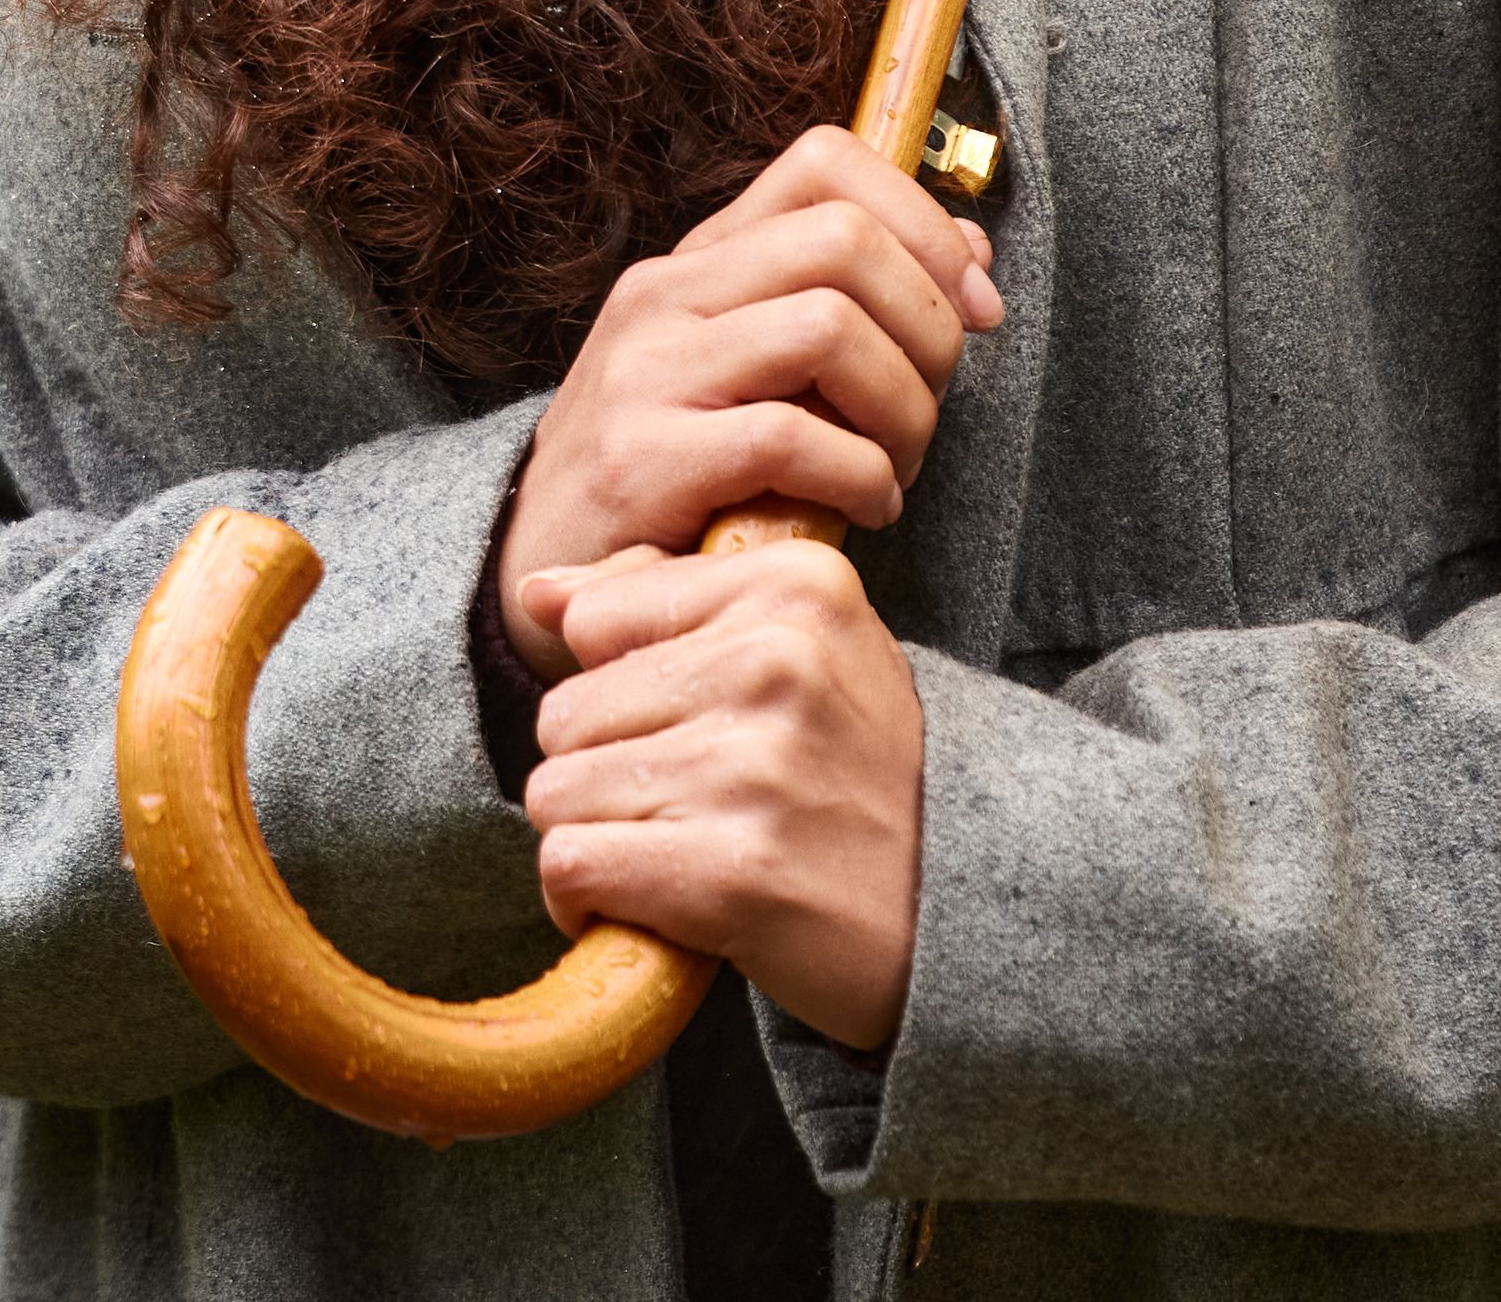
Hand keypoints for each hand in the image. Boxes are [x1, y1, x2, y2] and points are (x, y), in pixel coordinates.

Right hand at [497, 128, 996, 672]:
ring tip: (896, 465)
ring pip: (828, 327)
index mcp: (697, 261)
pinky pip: (791, 438)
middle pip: (843, 240)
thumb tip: (970, 251)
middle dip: (928, 326)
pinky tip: (861, 510)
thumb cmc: (671, 476)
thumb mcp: (755, 372)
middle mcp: (664, 295)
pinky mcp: (639, 460)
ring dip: (901, 408)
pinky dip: (859, 479)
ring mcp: (645, 371)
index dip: (925, 220)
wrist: (539, 570)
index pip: (824, 162)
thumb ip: (849, 309)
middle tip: (931, 404)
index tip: (974, 306)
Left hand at [527, 536, 928, 1049]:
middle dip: (601, 774)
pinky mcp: (735, 871)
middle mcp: (779, 660)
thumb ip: (665, 602)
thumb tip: (538, 588)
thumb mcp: (797, 650)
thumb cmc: (861, 778)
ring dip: (598, 842)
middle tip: (683, 814)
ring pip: (556, 791)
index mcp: (797, 585)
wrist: (962, 915)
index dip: (618, 690)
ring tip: (674, 858)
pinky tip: (648, 911)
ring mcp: (757, 767)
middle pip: (564, 712)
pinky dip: (587, 902)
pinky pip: (572, 865)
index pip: (597, 618)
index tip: (686, 734)